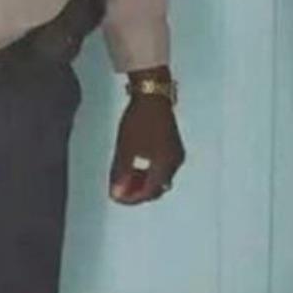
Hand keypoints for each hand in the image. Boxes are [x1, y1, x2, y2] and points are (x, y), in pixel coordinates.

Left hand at [109, 73, 184, 205]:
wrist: (152, 94)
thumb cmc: (139, 120)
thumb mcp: (126, 149)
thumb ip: (122, 174)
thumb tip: (117, 194)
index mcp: (164, 166)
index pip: (148, 192)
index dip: (131, 198)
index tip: (116, 197)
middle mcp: (174, 163)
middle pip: (156, 188)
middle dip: (137, 191)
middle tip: (120, 190)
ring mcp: (176, 154)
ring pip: (160, 178)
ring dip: (143, 181)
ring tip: (125, 178)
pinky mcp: (174, 146)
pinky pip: (162, 167)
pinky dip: (149, 171)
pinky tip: (135, 165)